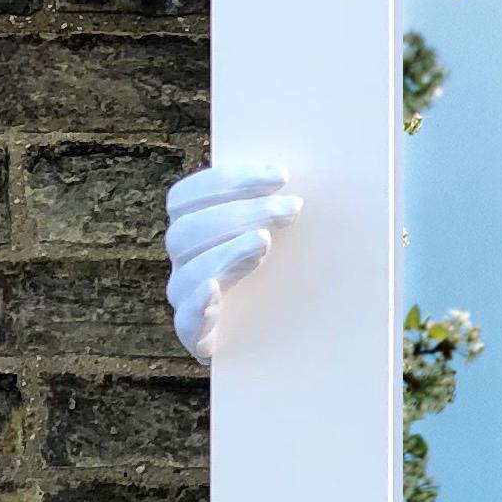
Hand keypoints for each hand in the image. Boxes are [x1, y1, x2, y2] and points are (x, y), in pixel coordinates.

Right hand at [166, 162, 300, 362]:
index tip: (281, 174)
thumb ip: (289, 202)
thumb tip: (315, 163)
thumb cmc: (302, 268)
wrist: (310, 331)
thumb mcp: (298, 233)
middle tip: (293, 208)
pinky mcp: (202, 338)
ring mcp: (191, 300)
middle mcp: (188, 261)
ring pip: (187, 271)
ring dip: (226, 251)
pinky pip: (187, 322)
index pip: (188, 198)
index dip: (227, 180)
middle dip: (240, 212)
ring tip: (265, 241)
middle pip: (189, 230)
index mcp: (200, 227)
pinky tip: (214, 289)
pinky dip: (198, 303)